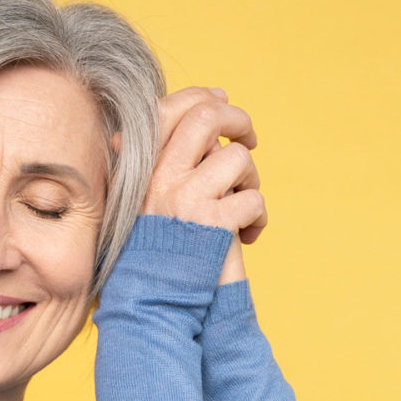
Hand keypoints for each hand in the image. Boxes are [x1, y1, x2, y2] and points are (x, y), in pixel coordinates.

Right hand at [142, 87, 266, 281]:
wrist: (152, 301)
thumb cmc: (157, 251)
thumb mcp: (149, 197)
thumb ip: (171, 156)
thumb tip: (211, 103)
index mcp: (142, 168)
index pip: (170, 109)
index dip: (203, 99)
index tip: (223, 103)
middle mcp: (159, 177)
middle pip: (205, 117)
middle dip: (237, 121)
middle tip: (250, 139)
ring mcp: (185, 199)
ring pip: (237, 158)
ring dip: (251, 180)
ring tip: (243, 207)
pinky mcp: (211, 224)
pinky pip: (252, 200)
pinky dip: (258, 219)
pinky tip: (247, 237)